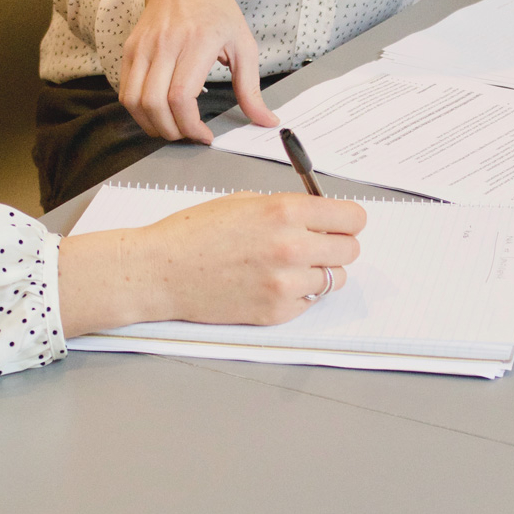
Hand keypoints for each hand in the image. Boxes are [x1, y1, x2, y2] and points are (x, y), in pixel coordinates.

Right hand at [58, 193, 366, 336]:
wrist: (160, 270)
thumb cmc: (196, 232)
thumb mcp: (248, 202)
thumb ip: (291, 209)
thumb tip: (324, 217)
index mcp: (286, 211)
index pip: (353, 218)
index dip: (348, 220)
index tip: (342, 223)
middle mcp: (292, 247)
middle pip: (350, 250)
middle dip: (337, 244)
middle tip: (317, 243)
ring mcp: (286, 283)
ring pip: (334, 279)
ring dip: (320, 271)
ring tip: (291, 265)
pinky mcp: (277, 312)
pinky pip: (310, 302)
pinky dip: (300, 293)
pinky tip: (273, 283)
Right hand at [119, 0, 278, 142]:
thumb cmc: (218, 13)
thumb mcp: (244, 46)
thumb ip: (251, 89)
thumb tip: (266, 120)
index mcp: (198, 42)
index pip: (181, 96)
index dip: (190, 125)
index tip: (205, 136)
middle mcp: (165, 44)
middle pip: (154, 103)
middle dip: (172, 131)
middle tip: (189, 136)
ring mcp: (143, 46)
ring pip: (134, 101)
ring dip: (152, 125)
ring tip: (173, 128)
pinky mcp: (130, 49)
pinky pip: (125, 90)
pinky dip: (139, 111)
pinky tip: (158, 114)